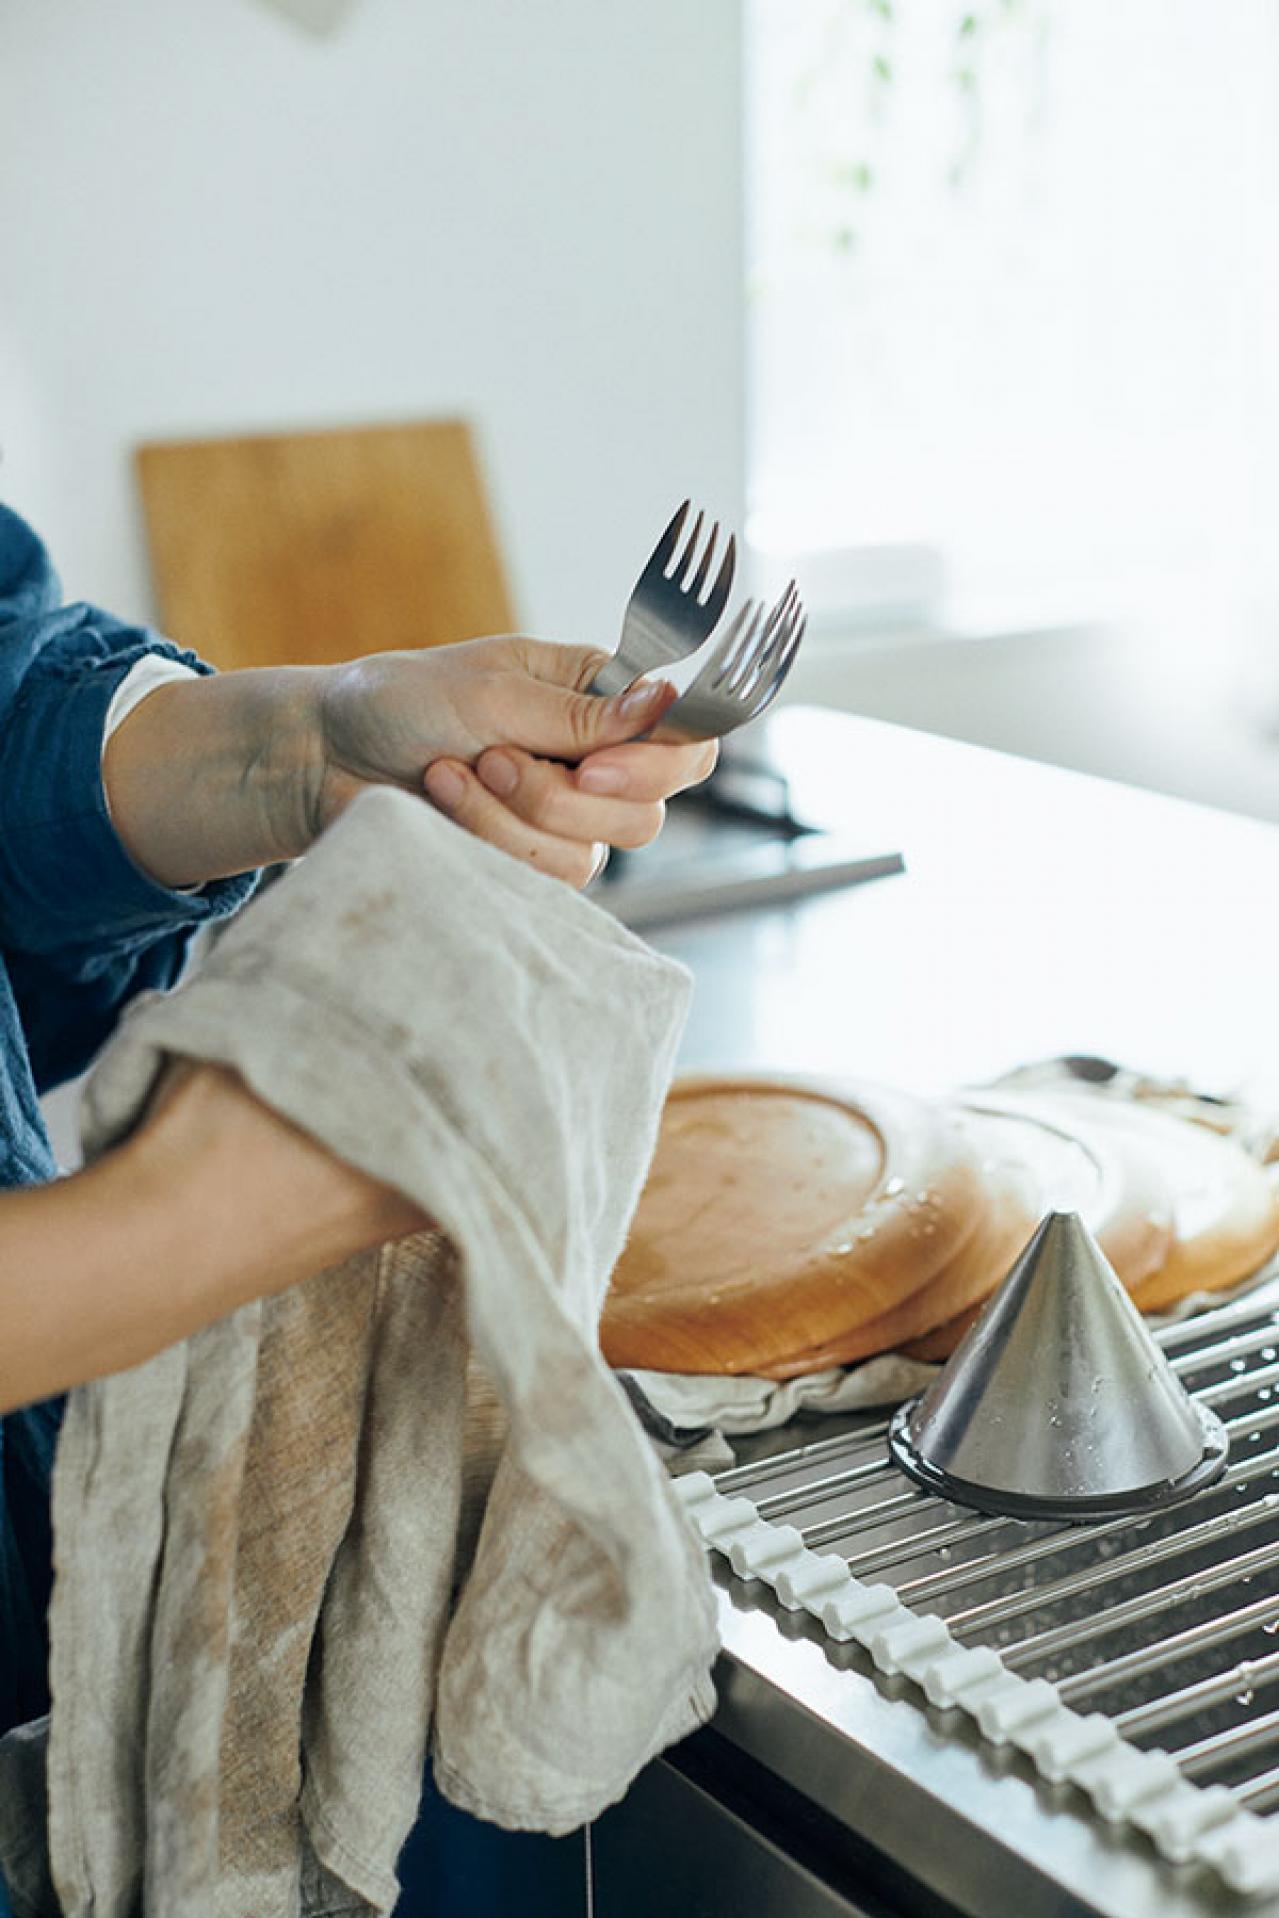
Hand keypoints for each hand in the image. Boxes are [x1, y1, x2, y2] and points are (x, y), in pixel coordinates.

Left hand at [317, 635, 716, 886]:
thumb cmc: (402, 702)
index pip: (688, 741)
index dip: (658, 764)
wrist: (324, 757)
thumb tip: (668, 700)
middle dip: (564, 795)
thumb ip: (582, 713)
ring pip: (591, 854)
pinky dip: (487, 839)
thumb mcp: (493, 690)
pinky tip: (443, 802)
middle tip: (497, 758)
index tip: (592, 764)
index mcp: (601, 697)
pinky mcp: (526, 863)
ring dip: (512, 817)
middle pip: (648, 812)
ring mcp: (563, 818)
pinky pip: (544, 879)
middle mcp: (595, 759)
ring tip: (454, 774)